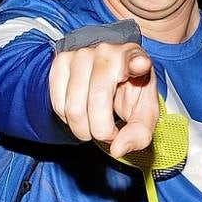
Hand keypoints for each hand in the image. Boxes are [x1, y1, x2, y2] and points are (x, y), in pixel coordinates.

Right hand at [47, 42, 157, 156]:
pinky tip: (81, 112)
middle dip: (102, 131)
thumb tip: (116, 149)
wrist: (108, 75)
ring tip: (95, 123)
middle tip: (109, 133)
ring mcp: (80, 55)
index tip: (140, 64)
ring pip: (73, 108)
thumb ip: (139, 134)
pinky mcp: (60, 62)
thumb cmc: (130, 93)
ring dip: (83, 130)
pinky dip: (68, 120)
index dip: (137, 62)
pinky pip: (58, 105)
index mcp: (134, 58)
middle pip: (97, 101)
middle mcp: (106, 52)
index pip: (134, 58)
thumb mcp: (144, 114)